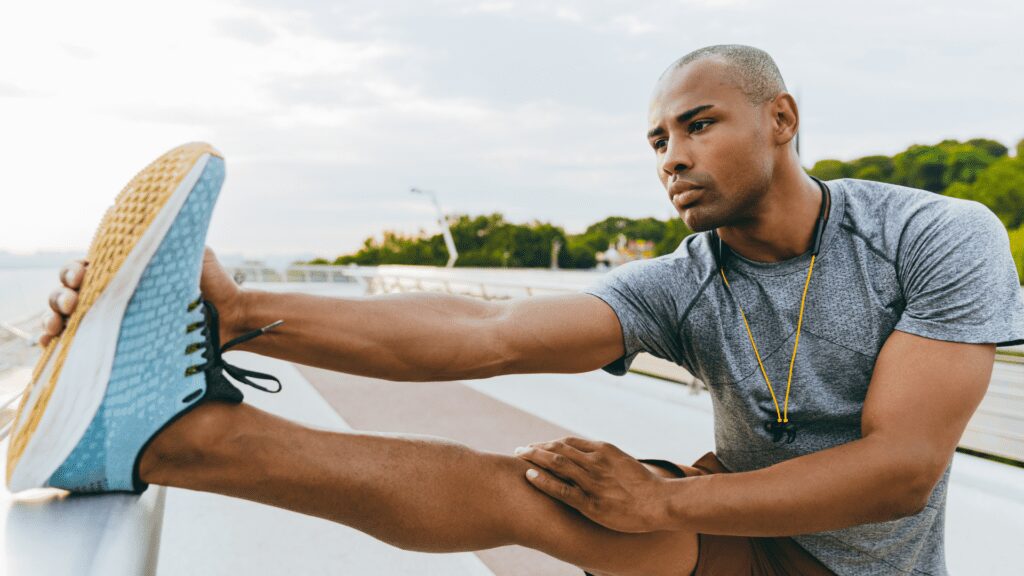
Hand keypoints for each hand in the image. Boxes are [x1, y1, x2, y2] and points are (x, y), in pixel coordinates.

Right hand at [38, 246, 247, 347]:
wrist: (229, 316)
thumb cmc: (212, 281)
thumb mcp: (191, 251)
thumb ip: (166, 236)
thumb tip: (147, 210)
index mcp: (123, 270)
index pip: (83, 268)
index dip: (73, 272)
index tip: (79, 277)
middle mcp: (113, 294)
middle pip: (67, 292)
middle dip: (60, 295)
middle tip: (72, 302)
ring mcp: (114, 320)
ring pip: (66, 317)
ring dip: (53, 318)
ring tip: (57, 325)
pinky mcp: (118, 344)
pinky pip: (81, 344)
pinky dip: (58, 343)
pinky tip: (49, 345)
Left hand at [514, 437, 672, 532]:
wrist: (659, 502)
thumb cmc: (643, 484)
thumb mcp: (622, 461)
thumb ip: (603, 457)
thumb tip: (586, 455)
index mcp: (603, 450)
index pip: (567, 442)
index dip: (548, 443)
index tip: (536, 446)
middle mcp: (595, 462)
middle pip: (558, 449)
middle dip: (536, 448)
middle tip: (519, 450)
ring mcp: (592, 481)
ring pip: (556, 464)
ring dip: (534, 459)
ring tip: (519, 457)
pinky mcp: (591, 503)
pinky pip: (562, 489)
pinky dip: (543, 481)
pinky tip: (530, 476)